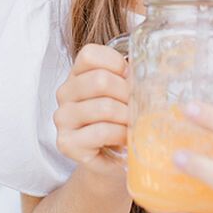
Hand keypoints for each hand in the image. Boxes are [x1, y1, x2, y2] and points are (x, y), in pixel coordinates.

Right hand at [54, 43, 131, 178]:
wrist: (110, 157)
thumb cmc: (119, 120)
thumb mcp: (124, 93)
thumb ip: (131, 78)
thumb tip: (149, 72)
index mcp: (77, 74)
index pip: (89, 54)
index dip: (116, 63)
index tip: (130, 77)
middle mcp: (65, 92)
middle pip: (100, 80)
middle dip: (127, 93)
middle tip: (138, 105)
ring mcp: (63, 118)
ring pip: (103, 107)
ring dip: (127, 116)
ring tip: (134, 123)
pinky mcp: (67, 142)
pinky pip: (101, 132)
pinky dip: (121, 134)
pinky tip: (126, 138)